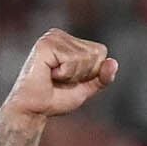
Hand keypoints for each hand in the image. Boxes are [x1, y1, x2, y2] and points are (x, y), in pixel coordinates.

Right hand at [1, 29, 115, 120]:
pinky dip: (65, 74)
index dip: (91, 72)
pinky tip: (49, 74)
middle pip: (96, 53)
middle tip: (60, 80)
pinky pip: (72, 60)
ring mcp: (51, 37)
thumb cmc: (54, 99)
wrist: (32, 110)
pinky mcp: (46, 45)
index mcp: (69, 41)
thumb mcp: (85, 88)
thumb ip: (102, 77)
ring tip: (53, 78)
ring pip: (85, 57)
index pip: (101, 51)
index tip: (70, 80)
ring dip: (72, 75)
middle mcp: (59, 35)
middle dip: (83, 74)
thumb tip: (114, 62)